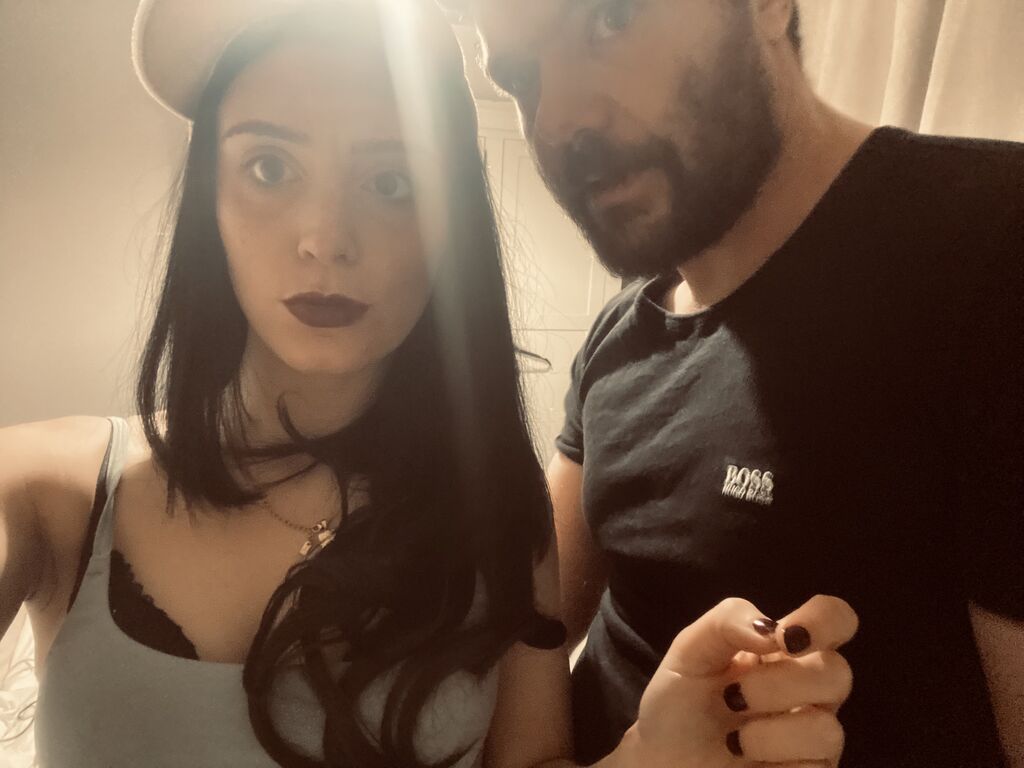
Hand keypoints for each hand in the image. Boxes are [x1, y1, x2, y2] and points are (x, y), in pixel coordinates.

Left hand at [617, 595, 857, 767]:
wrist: (660, 763)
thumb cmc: (679, 704)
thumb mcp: (689, 651)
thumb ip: (727, 621)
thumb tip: (772, 630)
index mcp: (783, 651)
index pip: (834, 620)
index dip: (823, 621)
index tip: (785, 639)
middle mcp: (807, 691)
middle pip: (838, 674)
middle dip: (779, 684)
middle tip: (733, 696)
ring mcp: (811, 738)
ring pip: (828, 729)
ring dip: (771, 733)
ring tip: (734, 740)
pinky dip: (772, 762)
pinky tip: (746, 761)